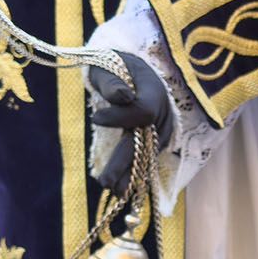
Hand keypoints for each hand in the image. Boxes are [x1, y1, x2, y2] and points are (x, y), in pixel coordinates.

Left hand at [87, 54, 174, 197]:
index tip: (95, 118)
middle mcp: (162, 114)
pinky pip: (147, 158)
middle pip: (146, 141)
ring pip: (148, 155)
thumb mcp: (111, 66)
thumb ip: (114, 82)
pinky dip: (136, 173)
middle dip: (125, 162)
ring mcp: (162, 130)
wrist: (134, 71)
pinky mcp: (157, 140)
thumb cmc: (117, 66)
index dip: (121, 117)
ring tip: (115, 193)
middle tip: (105, 182)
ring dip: (131, 175)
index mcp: (155, 91)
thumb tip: (121, 97)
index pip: (143, 110)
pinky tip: (124, 189)